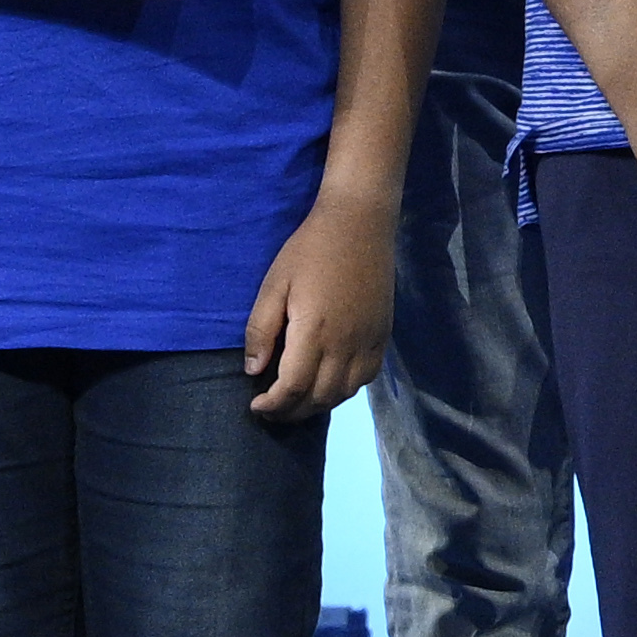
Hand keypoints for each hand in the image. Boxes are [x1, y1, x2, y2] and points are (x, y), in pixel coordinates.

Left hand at [244, 193, 395, 419]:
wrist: (360, 224)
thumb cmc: (309, 250)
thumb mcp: (274, 284)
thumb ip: (261, 330)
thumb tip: (253, 370)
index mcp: (314, 332)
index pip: (293, 388)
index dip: (272, 405)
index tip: (255, 406)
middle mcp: (345, 345)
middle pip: (318, 398)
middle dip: (290, 412)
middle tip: (270, 410)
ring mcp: (368, 342)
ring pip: (343, 393)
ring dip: (317, 405)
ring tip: (296, 401)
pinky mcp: (382, 336)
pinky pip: (365, 379)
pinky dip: (344, 391)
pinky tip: (328, 384)